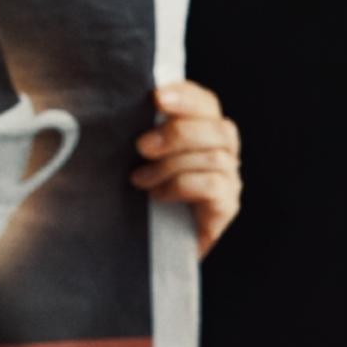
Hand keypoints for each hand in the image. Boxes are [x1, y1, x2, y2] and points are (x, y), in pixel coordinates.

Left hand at [131, 80, 241, 258]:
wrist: (151, 250)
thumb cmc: (142, 197)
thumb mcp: (139, 159)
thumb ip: (141, 133)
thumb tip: (118, 106)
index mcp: (204, 131)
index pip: (206, 103)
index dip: (186, 96)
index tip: (156, 97)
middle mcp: (223, 153)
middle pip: (217, 128)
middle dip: (177, 133)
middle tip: (141, 146)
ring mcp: (229, 180)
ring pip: (213, 158)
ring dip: (171, 165)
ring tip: (140, 179)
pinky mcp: (226, 207)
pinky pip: (212, 186)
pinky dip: (180, 186)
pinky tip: (156, 196)